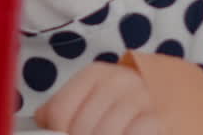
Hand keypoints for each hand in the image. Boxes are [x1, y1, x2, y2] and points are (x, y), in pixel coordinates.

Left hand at [34, 61, 163, 134]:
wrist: (161, 105)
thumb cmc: (116, 108)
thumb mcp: (87, 102)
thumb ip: (60, 112)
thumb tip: (41, 128)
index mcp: (95, 74)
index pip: (60, 112)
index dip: (58, 134)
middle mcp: (119, 81)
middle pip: (82, 127)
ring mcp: (142, 98)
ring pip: (105, 133)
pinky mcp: (159, 118)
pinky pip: (135, 133)